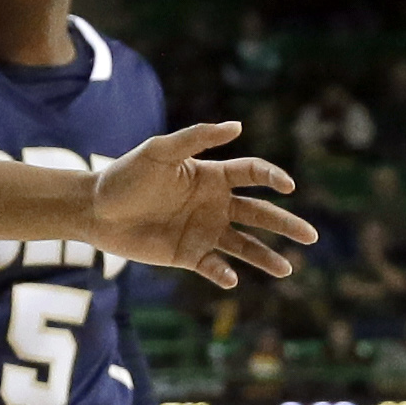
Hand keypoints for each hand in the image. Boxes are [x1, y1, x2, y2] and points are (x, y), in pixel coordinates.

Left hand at [87, 122, 314, 288]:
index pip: (252, 174)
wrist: (93, 208)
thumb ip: (196, 137)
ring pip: (244, 246)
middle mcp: (214, 205)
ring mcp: (202, 231)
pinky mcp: (186, 254)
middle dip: (286, 224)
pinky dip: (224, 273)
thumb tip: (237, 125)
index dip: (272, 177)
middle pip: (259, 215)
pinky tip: (233, 279)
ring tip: (288, 269)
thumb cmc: (125, 175)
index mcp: (211, 177)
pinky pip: (213, 266)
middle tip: (311, 237)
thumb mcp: (158, 151)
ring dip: (265, 257)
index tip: (287, 185)